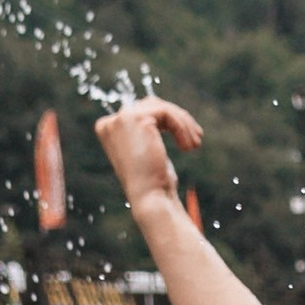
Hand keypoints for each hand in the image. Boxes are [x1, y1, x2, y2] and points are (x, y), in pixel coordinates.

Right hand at [96, 91, 201, 220]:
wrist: (150, 198)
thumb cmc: (153, 182)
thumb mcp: (148, 151)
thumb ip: (148, 131)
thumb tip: (163, 112)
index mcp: (108, 129)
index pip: (142, 111)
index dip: (168, 120)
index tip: (188, 137)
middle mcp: (109, 122)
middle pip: (152, 106)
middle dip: (178, 120)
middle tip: (197, 139)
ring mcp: (120, 119)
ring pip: (161, 108)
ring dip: (183, 124)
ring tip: (196, 144)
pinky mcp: (136, 118)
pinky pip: (167, 113)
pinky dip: (182, 128)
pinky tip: (189, 147)